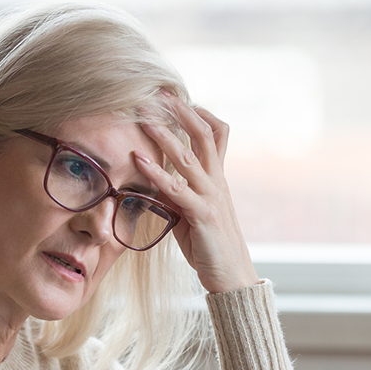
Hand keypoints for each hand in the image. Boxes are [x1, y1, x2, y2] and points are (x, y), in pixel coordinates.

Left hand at [135, 94, 258, 293]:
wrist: (231, 276)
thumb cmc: (209, 246)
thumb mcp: (190, 214)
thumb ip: (177, 194)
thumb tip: (154, 180)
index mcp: (217, 179)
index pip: (216, 135)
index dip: (199, 114)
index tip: (178, 98)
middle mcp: (218, 182)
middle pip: (203, 135)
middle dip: (181, 112)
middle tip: (160, 93)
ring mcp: (212, 197)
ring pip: (189, 157)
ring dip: (164, 135)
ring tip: (144, 118)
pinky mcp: (203, 215)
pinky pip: (177, 189)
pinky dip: (156, 173)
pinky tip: (139, 161)